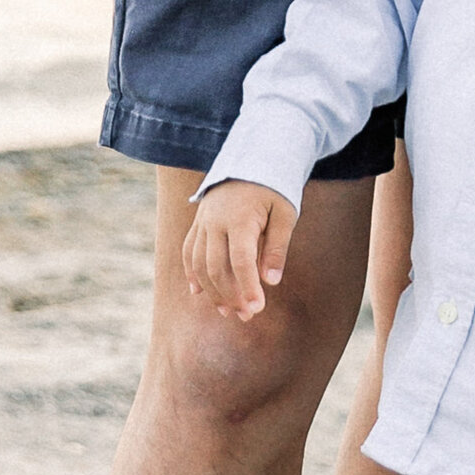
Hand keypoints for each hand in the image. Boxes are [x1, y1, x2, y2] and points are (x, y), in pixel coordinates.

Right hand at [184, 179, 297, 319]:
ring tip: (227, 310)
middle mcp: (215, 221)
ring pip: (199, 263)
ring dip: (211, 290)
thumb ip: (277, 246)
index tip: (257, 309)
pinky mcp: (197, 222)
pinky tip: (198, 293)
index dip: (247, 287)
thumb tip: (271, 281)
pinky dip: (192, 273)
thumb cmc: (273, 187)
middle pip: (215, 267)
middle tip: (246, 316)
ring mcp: (202, 221)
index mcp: (240, 218)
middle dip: (230, 295)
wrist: (250, 158)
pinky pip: (189, 251)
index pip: (241, 261)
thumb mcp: (285, 213)